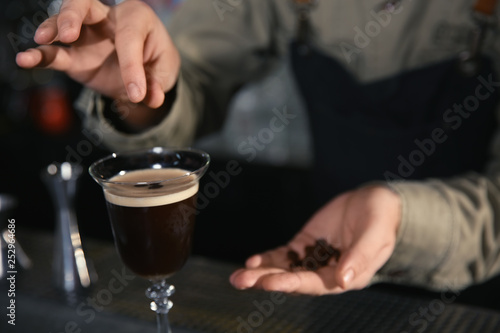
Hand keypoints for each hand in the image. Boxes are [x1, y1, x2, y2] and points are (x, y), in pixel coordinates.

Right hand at [15, 0, 178, 108]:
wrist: (148, 70)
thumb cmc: (157, 61)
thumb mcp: (165, 71)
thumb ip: (158, 83)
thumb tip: (151, 98)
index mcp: (136, 18)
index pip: (129, 38)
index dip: (132, 67)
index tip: (137, 94)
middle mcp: (108, 19)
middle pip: (84, 5)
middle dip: (73, 15)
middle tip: (69, 33)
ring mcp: (87, 36)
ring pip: (63, 22)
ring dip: (52, 29)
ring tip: (42, 40)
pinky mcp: (75, 55)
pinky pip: (55, 53)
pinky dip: (40, 57)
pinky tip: (26, 60)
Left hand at [230, 185, 400, 294]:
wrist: (377, 204)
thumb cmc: (381, 221)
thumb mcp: (375, 236)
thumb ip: (359, 258)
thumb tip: (343, 280)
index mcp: (346, 276)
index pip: (314, 284)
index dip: (291, 283)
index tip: (269, 281)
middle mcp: (327, 272)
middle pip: (293, 280)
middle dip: (267, 280)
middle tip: (242, 280)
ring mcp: (314, 259)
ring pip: (285, 270)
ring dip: (262, 273)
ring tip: (238, 277)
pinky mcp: (306, 245)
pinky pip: (284, 255)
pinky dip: (269, 258)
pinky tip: (252, 261)